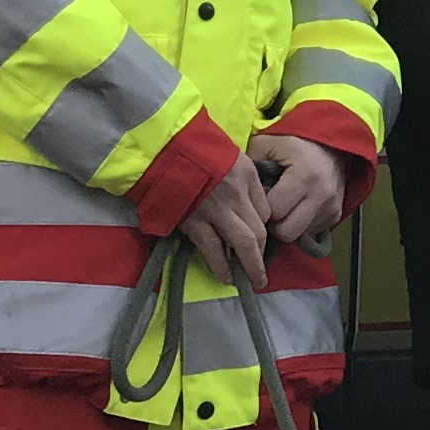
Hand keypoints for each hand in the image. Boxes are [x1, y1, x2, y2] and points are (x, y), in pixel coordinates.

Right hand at [178, 156, 273, 289]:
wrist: (162, 149)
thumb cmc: (196, 149)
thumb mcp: (231, 156)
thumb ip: (244, 179)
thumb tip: (252, 206)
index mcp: (247, 174)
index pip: (266, 210)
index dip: (265, 227)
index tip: (260, 238)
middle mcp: (236, 194)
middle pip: (259, 230)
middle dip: (262, 253)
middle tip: (263, 272)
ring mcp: (216, 210)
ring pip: (243, 243)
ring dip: (250, 266)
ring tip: (252, 280)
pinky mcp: (194, 221)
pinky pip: (213, 249)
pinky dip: (222, 266)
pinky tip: (227, 277)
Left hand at [249, 132, 346, 250]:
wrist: (331, 146)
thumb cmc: (295, 144)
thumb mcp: (267, 144)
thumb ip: (249, 165)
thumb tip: (236, 188)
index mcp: (304, 176)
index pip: (274, 211)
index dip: (262, 208)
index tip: (261, 199)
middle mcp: (321, 195)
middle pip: (287, 232)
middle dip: (274, 224)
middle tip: (271, 209)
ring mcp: (331, 208)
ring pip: (299, 236)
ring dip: (288, 225)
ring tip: (285, 206)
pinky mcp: (336, 215)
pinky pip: (311, 232)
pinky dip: (301, 224)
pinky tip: (298, 207)